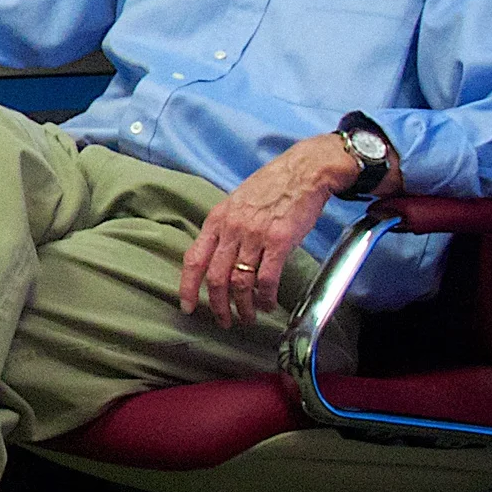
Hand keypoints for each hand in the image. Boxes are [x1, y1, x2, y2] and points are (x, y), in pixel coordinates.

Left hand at [178, 134, 373, 327]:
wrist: (304, 171)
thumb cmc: (272, 186)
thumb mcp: (236, 202)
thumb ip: (225, 228)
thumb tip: (218, 256)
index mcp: (217, 220)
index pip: (193, 259)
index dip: (187, 287)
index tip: (187, 307)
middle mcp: (232, 229)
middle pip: (215, 277)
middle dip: (218, 306)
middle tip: (224, 321)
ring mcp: (255, 235)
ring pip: (240, 282)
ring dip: (243, 306)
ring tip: (249, 317)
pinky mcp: (280, 241)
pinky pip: (267, 278)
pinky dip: (266, 297)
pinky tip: (268, 304)